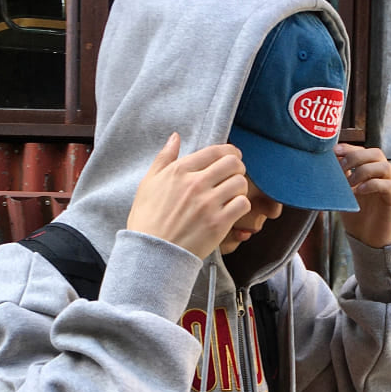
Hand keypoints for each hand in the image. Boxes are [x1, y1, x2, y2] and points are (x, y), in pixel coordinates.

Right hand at [127, 133, 250, 258]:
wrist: (152, 254)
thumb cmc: (147, 220)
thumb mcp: (148, 184)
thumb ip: (163, 158)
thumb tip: (175, 137)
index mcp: (179, 171)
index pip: (215, 151)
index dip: (229, 152)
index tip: (232, 159)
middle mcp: (195, 184)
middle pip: (233, 163)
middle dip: (238, 168)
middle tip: (235, 176)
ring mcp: (208, 204)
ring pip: (240, 182)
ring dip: (240, 188)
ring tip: (233, 195)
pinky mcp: (218, 223)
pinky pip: (242, 204)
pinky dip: (241, 206)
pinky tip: (232, 210)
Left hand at [335, 144, 390, 247]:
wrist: (369, 240)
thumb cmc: (357, 216)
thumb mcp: (344, 195)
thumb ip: (339, 180)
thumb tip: (324, 165)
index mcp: (371, 171)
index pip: (363, 151)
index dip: (350, 148)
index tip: (334, 151)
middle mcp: (383, 175)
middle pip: (376, 153)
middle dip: (356, 157)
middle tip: (341, 168)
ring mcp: (390, 186)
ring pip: (384, 166)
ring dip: (364, 171)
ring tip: (349, 184)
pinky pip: (387, 186)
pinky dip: (372, 185)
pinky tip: (358, 192)